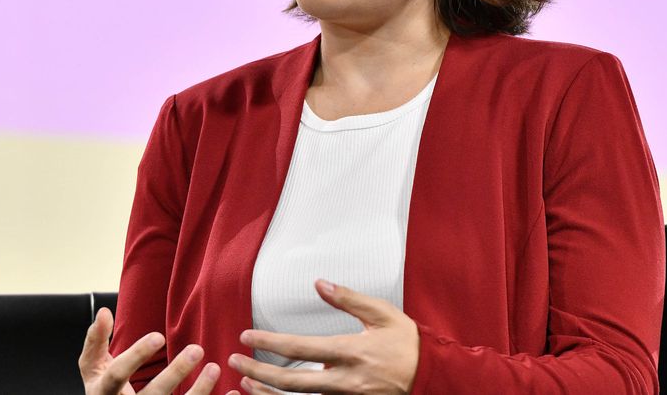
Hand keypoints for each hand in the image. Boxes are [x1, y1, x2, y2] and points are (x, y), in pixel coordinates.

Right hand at [79, 306, 240, 394]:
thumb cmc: (103, 389)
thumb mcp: (91, 368)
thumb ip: (95, 341)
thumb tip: (104, 311)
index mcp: (105, 392)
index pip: (119, 374)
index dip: (137, 355)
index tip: (159, 335)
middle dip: (176, 373)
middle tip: (197, 349)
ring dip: (199, 391)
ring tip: (215, 368)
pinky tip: (233, 392)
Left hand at [228, 280, 419, 394]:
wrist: (433, 377)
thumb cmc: (408, 343)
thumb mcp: (382, 313)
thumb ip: (348, 298)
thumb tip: (319, 283)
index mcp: (351, 352)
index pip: (301, 348)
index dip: (270, 343)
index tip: (246, 336)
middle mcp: (345, 380)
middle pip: (291, 382)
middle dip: (258, 373)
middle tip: (234, 362)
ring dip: (268, 394)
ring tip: (244, 385)